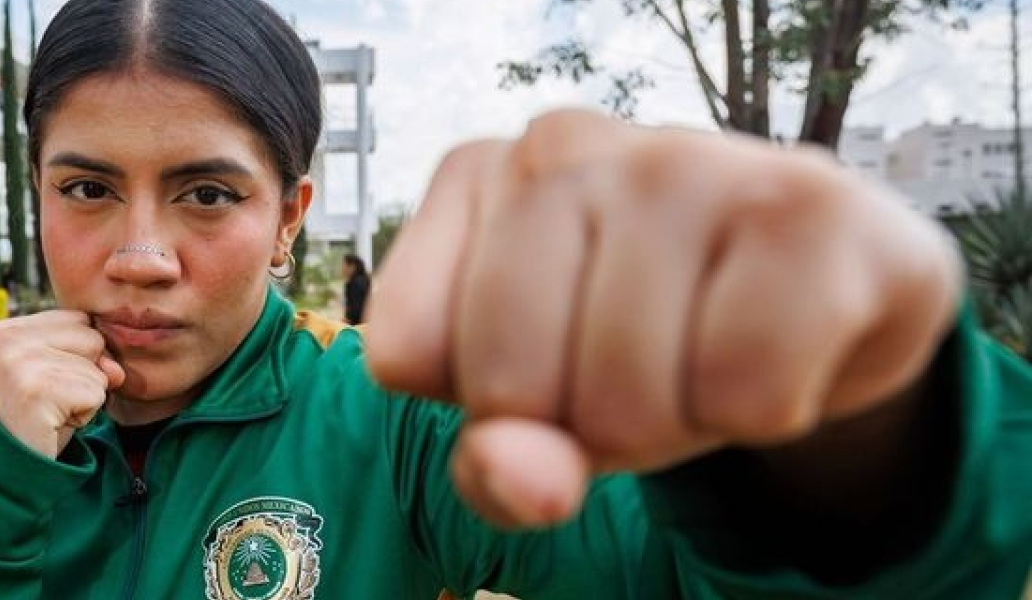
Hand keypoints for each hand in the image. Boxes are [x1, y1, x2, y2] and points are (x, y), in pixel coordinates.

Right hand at [0, 310, 125, 457]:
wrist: (8, 467)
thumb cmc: (37, 416)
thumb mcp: (61, 373)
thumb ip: (92, 355)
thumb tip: (117, 371)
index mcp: (9, 329)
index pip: (80, 320)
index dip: (79, 356)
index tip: (48, 382)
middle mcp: (10, 339)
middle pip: (92, 339)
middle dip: (85, 374)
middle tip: (51, 399)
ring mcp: (21, 364)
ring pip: (98, 369)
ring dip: (85, 397)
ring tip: (51, 412)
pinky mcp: (38, 390)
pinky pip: (96, 393)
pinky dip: (85, 415)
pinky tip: (55, 423)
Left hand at [365, 109, 960, 527]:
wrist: (827, 289)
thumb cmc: (649, 340)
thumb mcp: (542, 411)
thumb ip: (493, 464)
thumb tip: (521, 478)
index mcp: (474, 176)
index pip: (404, 353)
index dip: (484, 408)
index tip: (544, 363)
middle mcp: (560, 146)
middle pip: (511, 390)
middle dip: (583, 427)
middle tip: (644, 368)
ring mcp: (683, 159)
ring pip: (628, 404)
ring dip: (683, 423)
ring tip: (714, 349)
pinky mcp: (808, 205)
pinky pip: (745, 394)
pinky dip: (770, 412)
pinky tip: (785, 342)